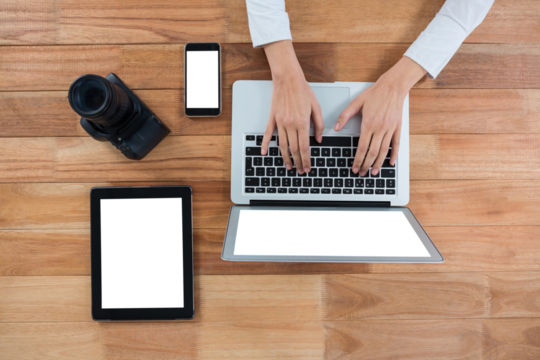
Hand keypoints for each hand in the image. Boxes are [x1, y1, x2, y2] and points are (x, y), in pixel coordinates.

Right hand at [260, 41, 323, 173]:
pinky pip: (268, 134)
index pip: (305, 146)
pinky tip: (264, 152)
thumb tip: (319, 139)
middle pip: (294, 149)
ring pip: (282, 145)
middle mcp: (290, 124)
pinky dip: (265, 144)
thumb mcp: (316, 107)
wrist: (288, 79)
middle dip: (298, 162)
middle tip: (300, 170)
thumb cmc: (303, 90)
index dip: (306, 159)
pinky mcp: (273, 119)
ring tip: (288, 166)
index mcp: (302, 123)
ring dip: (286, 157)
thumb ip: (318, 125)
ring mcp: (280, 122)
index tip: (307, 166)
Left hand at [334, 57, 426, 175]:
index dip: (357, 159)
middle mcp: (380, 128)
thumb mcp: (356, 102)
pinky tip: (390, 162)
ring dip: (378, 163)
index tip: (354, 167)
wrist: (393, 86)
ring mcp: (390, 129)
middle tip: (361, 173)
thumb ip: (345, 116)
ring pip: (384, 151)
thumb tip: (336, 127)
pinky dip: (393, 155)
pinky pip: (396, 144)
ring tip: (374, 172)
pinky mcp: (397, 127)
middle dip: (366, 165)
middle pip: (372, 152)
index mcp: (369, 124)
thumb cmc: (374, 93)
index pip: (362, 147)